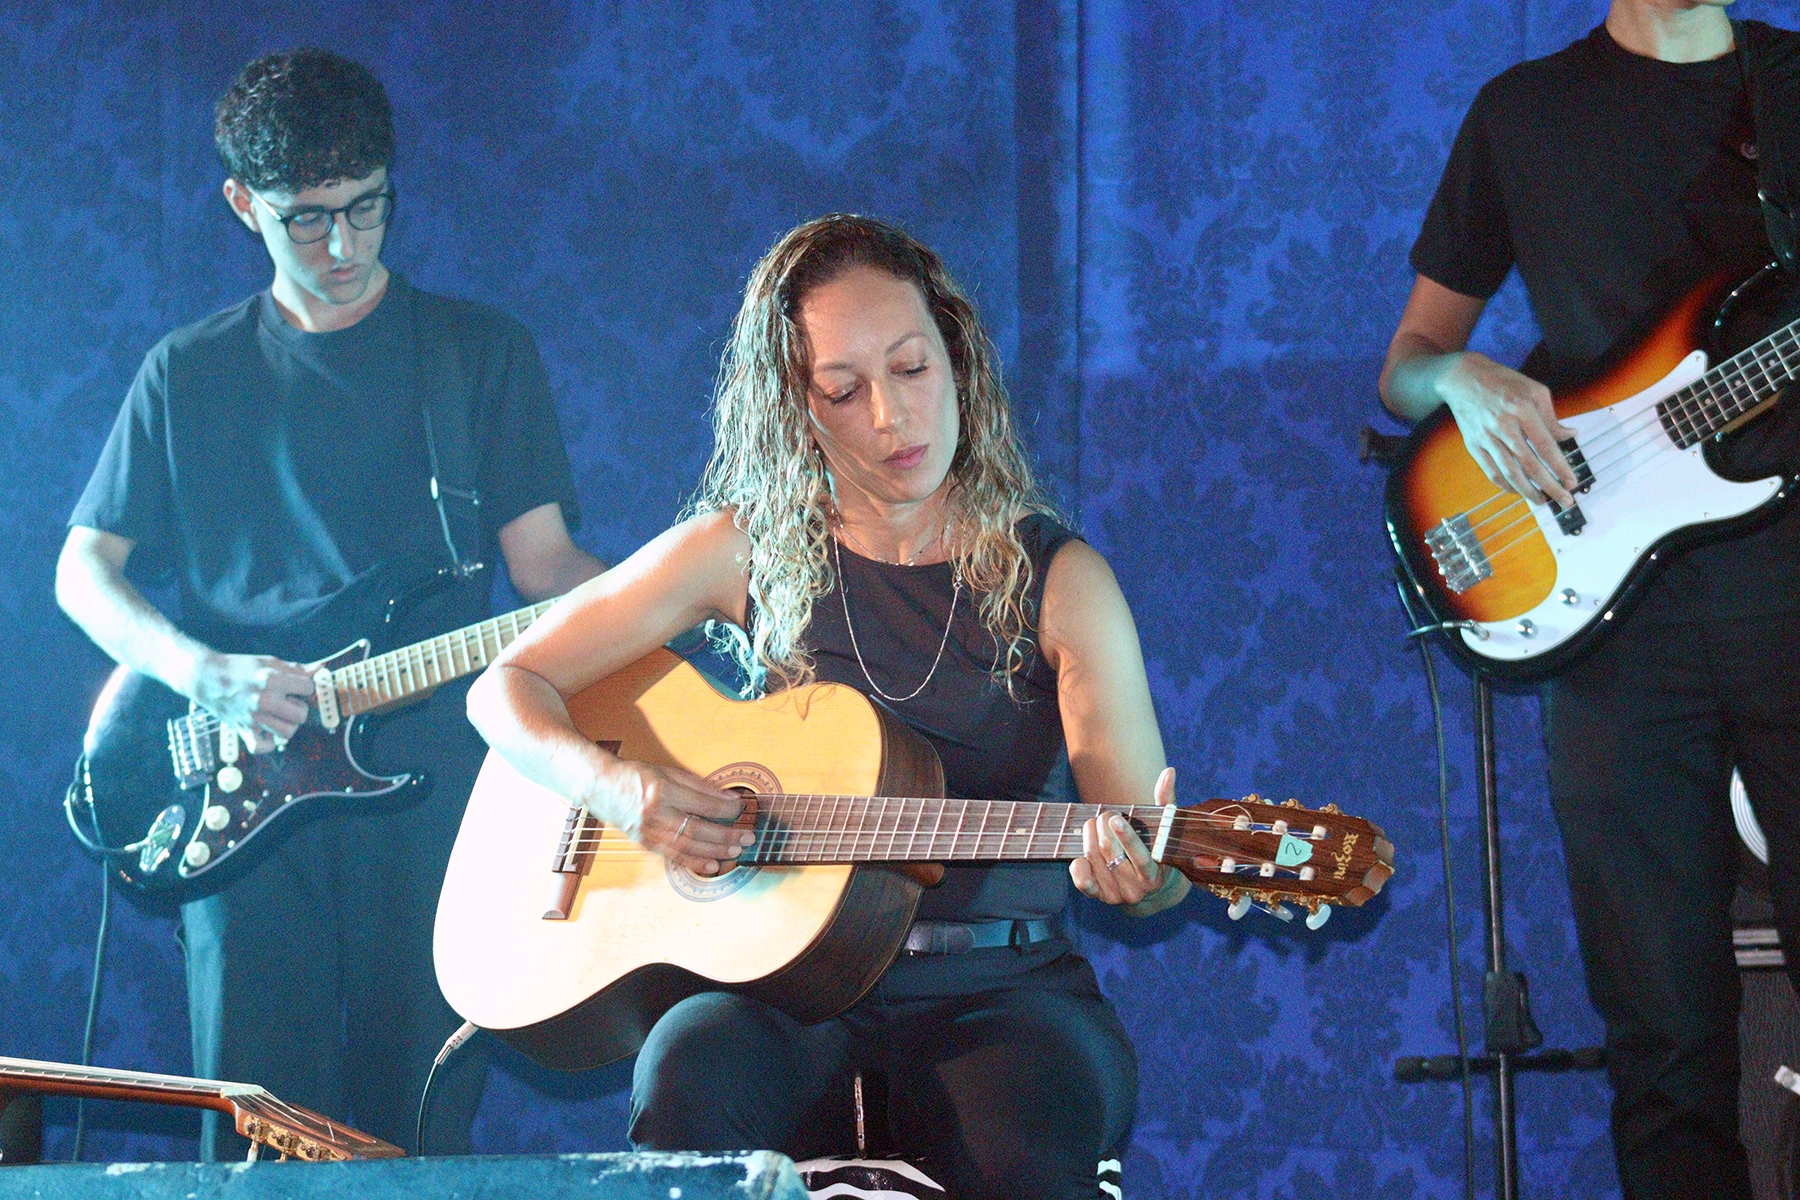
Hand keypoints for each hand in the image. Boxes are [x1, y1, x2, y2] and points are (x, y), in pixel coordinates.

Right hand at [187, 652, 314, 751]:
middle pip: (301, 714)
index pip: (308, 688)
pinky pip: (263, 747)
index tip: (295, 686)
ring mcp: (253, 718)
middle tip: (288, 703)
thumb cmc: (239, 668)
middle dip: (299, 707)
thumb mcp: (269, 661)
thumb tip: (320, 668)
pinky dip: (268, 743)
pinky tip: (268, 731)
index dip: (304, 686)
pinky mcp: (243, 730)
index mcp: (271, 680)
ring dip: (287, 725)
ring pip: (288, 732)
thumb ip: (296, 668)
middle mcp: (264, 700)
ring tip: (280, 716)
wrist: (207, 678)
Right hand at [591, 762, 753, 876]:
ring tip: (736, 852)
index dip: (725, 809)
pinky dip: (695, 862)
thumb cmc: (634, 775)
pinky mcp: (644, 844)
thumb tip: (727, 798)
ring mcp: (647, 832)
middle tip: (747, 837)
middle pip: (696, 829)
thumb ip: (697, 785)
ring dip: (715, 852)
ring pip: (687, 847)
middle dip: (726, 835)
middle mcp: (654, 814)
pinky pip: (673, 856)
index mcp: (661, 790)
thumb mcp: (666, 771)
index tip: (742, 809)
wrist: (599, 787)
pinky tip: (713, 865)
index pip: (701, 803)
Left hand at [1071, 766, 1176, 906]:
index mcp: (1154, 874)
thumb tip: (1169, 772)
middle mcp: (1136, 889)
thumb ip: (1166, 801)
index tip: (1116, 819)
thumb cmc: (1155, 850)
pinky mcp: (1099, 897)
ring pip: (1093, 858)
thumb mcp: (1163, 830)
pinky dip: (1078, 865)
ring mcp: (1117, 895)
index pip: (1140, 858)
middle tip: (1106, 815)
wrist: (1148, 889)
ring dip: (1089, 835)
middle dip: (1103, 825)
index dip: (1127, 838)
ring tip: (1094, 825)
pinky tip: (1082, 854)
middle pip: (1110, 851)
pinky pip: (1082, 881)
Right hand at [1437, 352, 1578, 507]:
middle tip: (1563, 500)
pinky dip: (1505, 485)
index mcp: (1522, 409)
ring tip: (1542, 501)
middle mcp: (1504, 425)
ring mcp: (1487, 437)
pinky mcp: (1474, 445)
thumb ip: (1552, 416)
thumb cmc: (1502, 382)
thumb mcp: (1534, 390)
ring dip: (1528, 490)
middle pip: (1530, 464)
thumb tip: (1568, 436)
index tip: (1572, 481)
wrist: (1463, 378)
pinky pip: (1491, 471)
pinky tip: (1518, 490)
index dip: (1560, 467)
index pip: (1546, 445)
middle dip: (1549, 485)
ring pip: (1510, 472)